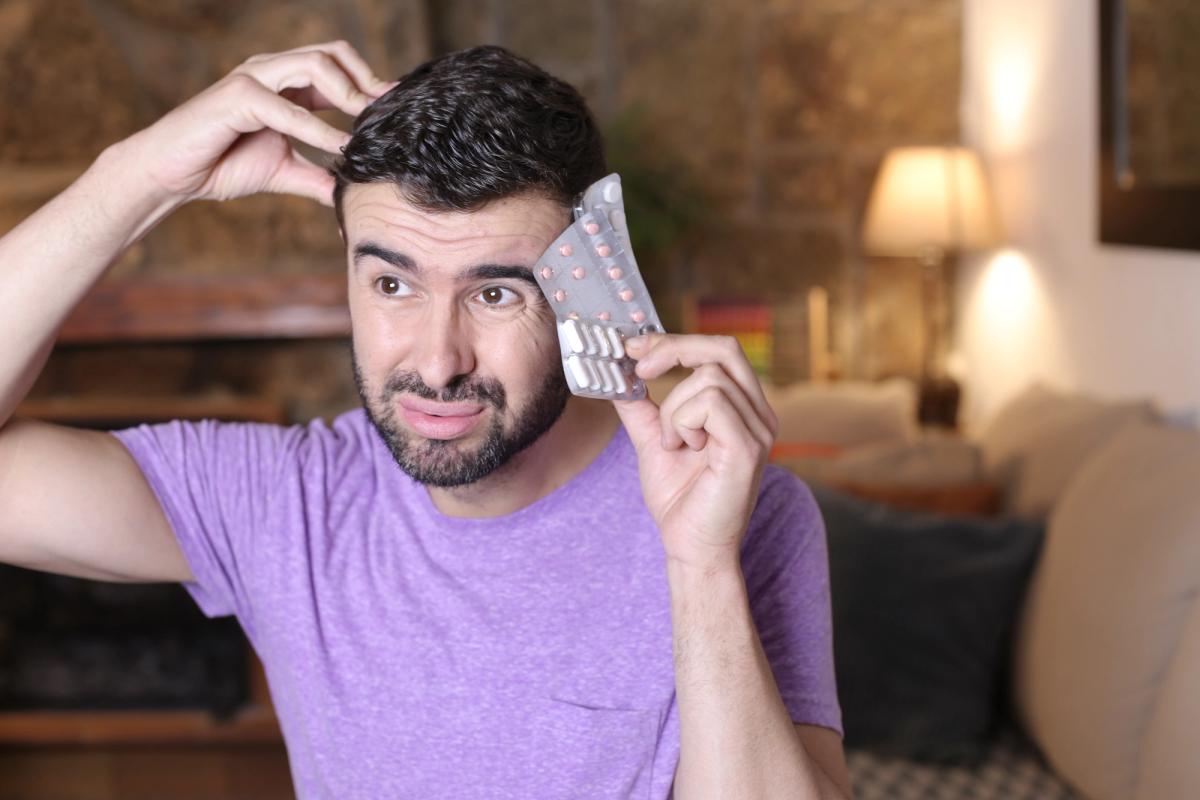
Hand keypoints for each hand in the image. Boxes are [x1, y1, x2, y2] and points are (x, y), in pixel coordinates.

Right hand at [129, 41, 393, 206]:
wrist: (174, 175)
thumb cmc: (222, 164)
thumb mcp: (286, 171)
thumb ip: (320, 176)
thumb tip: (352, 195)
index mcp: (286, 84)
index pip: (337, 67)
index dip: (370, 84)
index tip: (398, 109)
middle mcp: (272, 72)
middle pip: (331, 54)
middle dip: (365, 81)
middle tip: (386, 113)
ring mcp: (253, 79)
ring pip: (313, 65)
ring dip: (348, 94)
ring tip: (366, 127)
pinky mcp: (236, 96)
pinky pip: (287, 107)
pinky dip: (318, 128)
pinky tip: (341, 147)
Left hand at [613, 334, 778, 571]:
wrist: (690, 546)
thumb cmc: (680, 498)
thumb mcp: (652, 438)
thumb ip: (639, 404)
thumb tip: (615, 370)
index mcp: (743, 407)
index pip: (720, 350)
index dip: (675, 340)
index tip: (635, 348)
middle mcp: (760, 414)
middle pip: (723, 349)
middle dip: (673, 350)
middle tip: (639, 370)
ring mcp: (759, 430)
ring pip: (708, 379)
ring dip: (673, 408)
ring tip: (673, 443)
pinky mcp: (748, 448)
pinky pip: (709, 404)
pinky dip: (682, 422)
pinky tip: (682, 449)